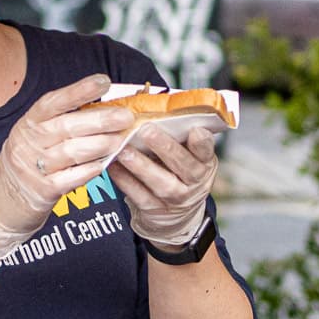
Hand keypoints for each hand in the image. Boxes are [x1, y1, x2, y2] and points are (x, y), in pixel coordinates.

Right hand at [0, 74, 133, 258]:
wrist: (1, 201)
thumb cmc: (28, 163)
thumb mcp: (35, 137)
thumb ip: (62, 123)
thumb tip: (105, 108)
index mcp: (27, 124)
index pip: (53, 102)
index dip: (78, 90)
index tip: (103, 82)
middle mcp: (28, 143)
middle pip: (66, 126)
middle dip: (100, 120)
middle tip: (126, 116)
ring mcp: (33, 167)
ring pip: (71, 152)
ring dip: (100, 145)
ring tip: (120, 140)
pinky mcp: (42, 190)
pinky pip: (71, 178)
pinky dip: (90, 170)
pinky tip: (104, 165)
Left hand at [108, 124, 217, 248]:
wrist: (175, 215)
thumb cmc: (176, 172)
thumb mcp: (185, 154)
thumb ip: (175, 135)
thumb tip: (149, 102)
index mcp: (203, 163)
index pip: (206, 151)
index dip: (202, 143)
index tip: (195, 130)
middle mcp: (193, 182)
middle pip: (182, 165)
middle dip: (165, 147)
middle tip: (147, 131)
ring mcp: (175, 198)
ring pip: (160, 182)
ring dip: (141, 165)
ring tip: (125, 151)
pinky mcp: (154, 209)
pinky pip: (138, 194)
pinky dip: (125, 180)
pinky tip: (113, 167)